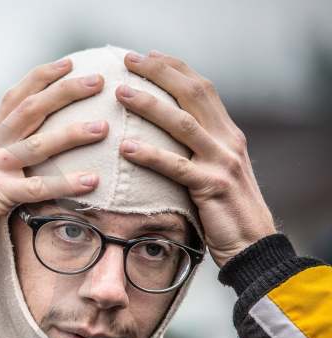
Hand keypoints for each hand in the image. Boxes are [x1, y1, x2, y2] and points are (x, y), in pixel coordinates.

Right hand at [0, 57, 107, 269]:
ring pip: (38, 145)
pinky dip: (67, 184)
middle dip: (65, 91)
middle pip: (30, 110)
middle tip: (97, 81)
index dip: (41, 78)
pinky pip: (38, 188)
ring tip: (102, 128)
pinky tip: (91, 181)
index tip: (69, 64)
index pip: (14, 98)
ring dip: (72, 133)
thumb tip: (29, 153)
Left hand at [115, 50, 276, 266]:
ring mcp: (221, 162)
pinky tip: (125, 147)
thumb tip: (161, 136)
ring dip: (149, 105)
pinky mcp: (210, 187)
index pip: (202, 88)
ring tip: (120, 93)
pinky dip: (150, 154)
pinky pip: (175, 166)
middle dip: (159, 72)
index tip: (148, 56)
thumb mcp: (214, 172)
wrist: (252, 245)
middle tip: (129, 61)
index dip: (175, 68)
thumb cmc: (224, 211)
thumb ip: (196, 150)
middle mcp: (227, 141)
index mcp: (227, 133)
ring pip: (182, 123)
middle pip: (193, 93)